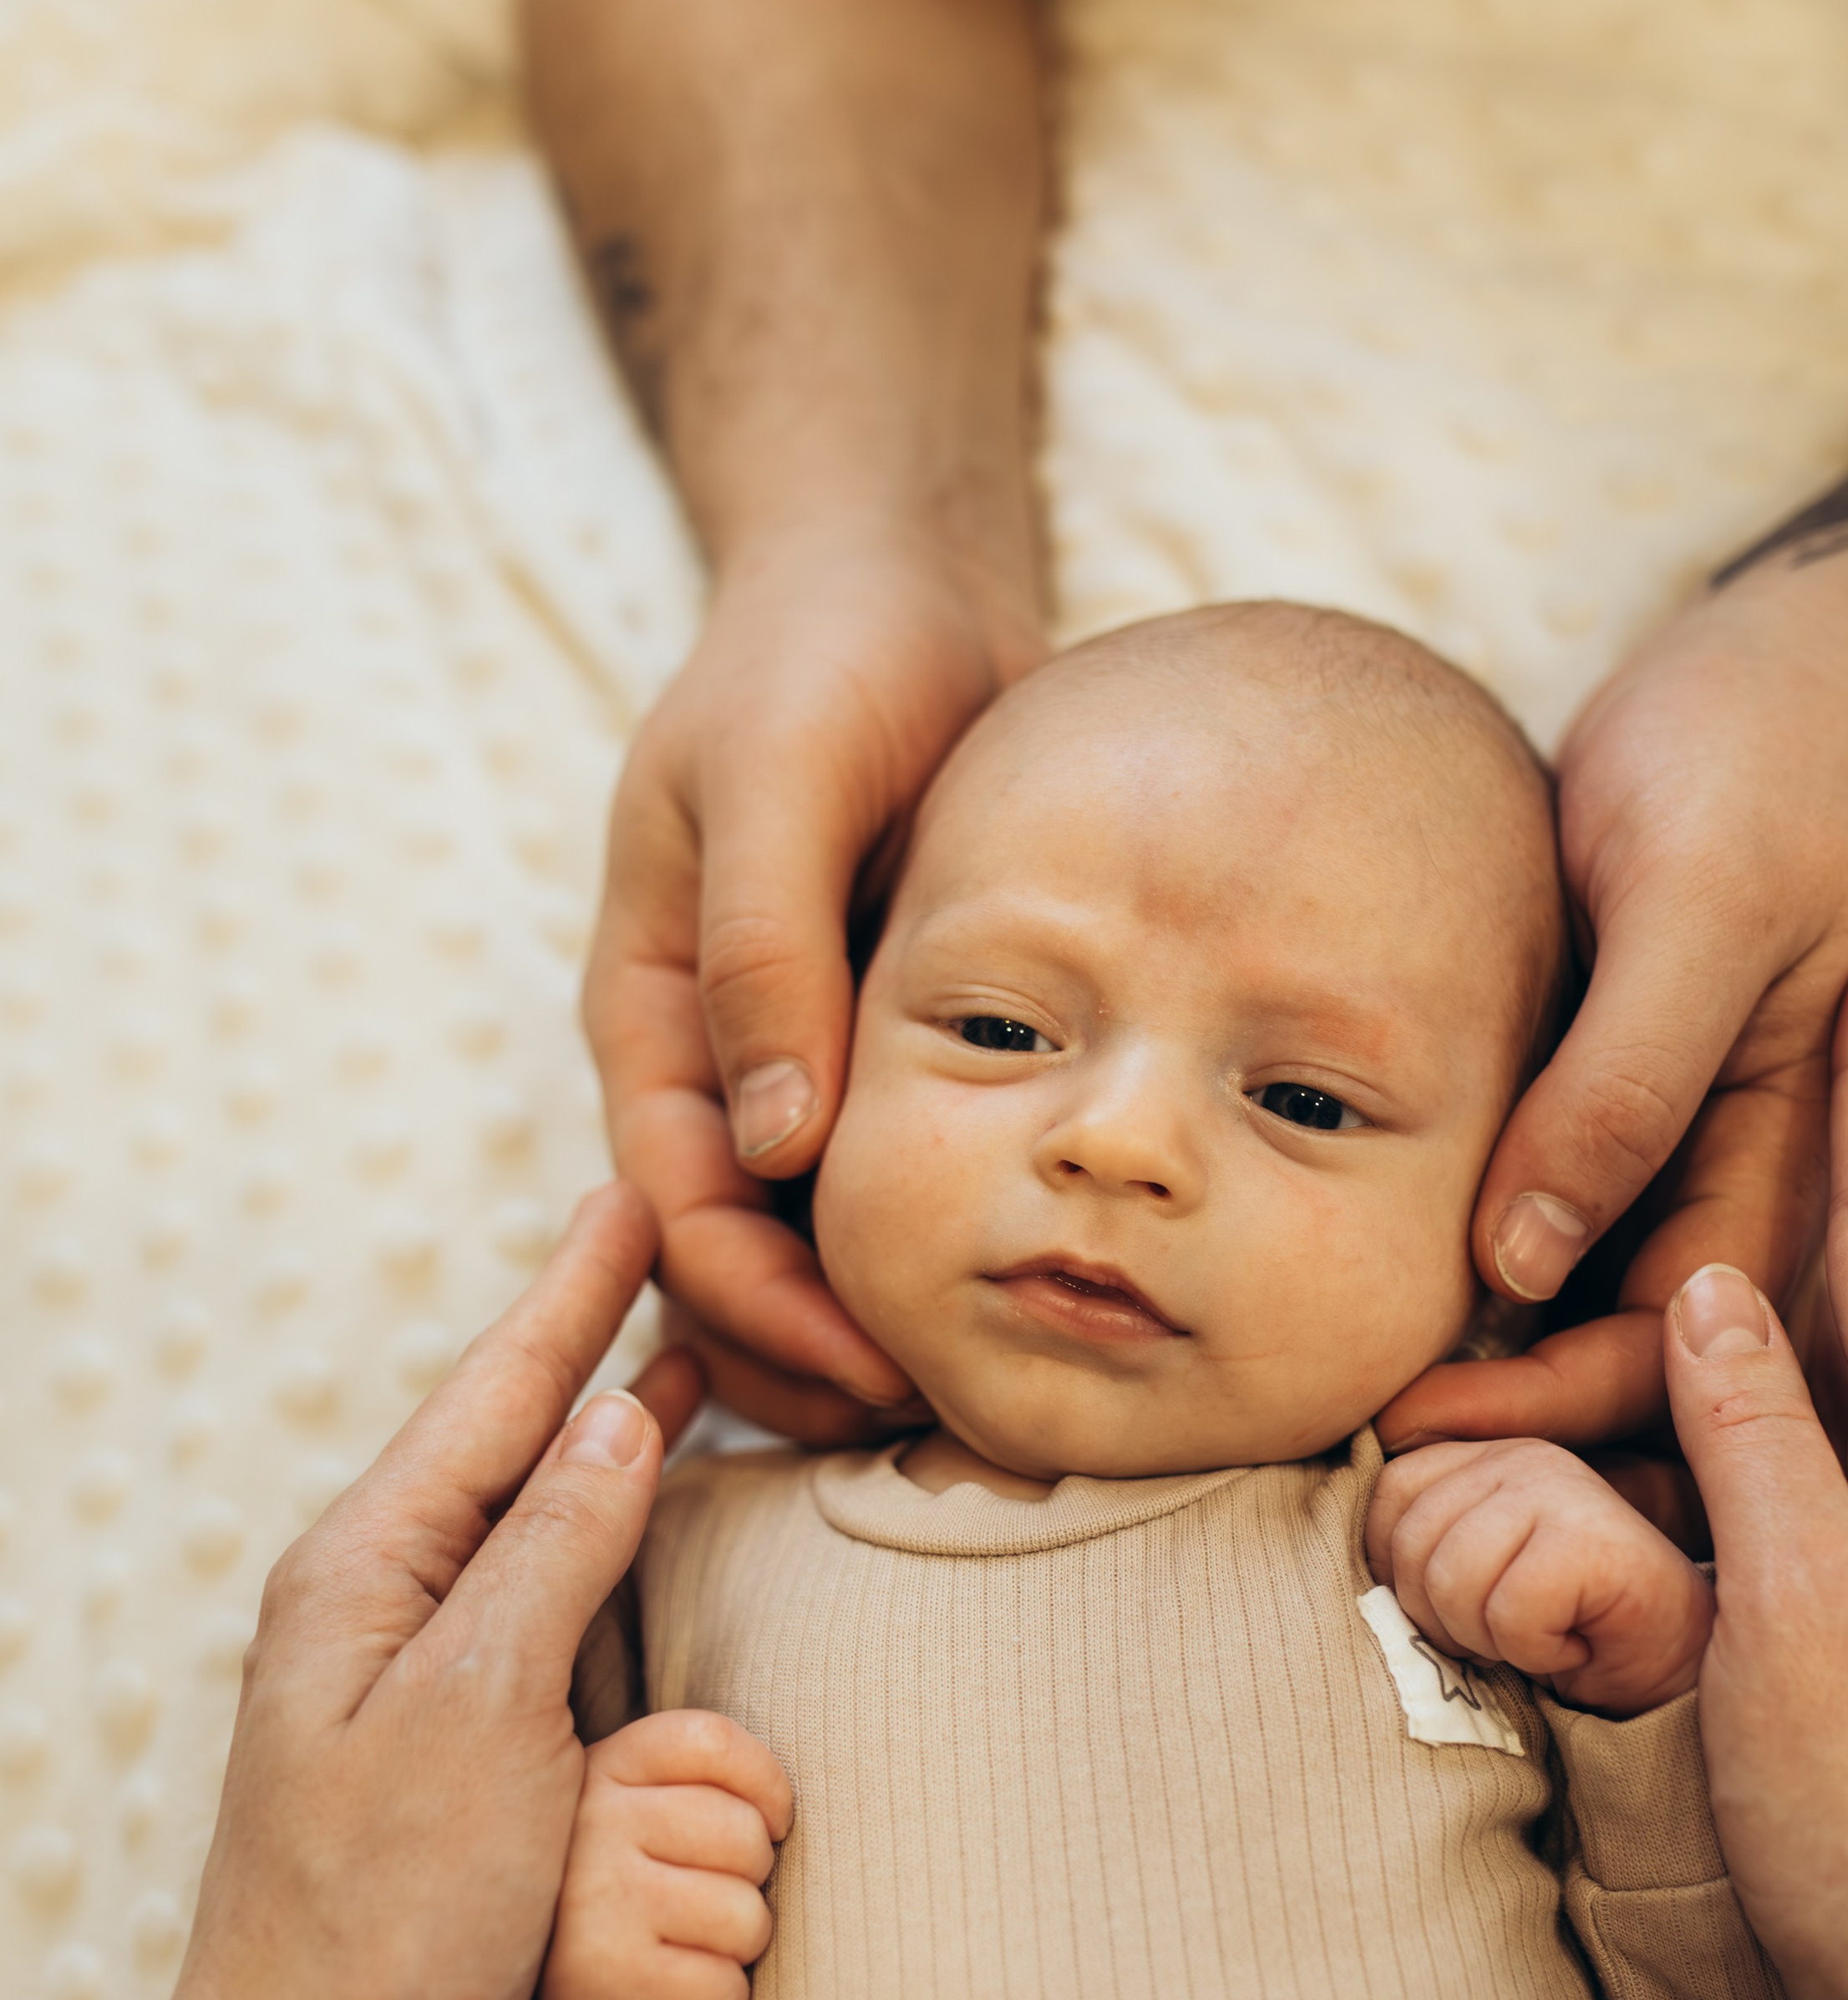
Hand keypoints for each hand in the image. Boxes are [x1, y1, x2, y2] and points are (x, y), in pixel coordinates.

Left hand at [0, 1183, 703, 1999]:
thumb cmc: (385, 1926)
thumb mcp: (480, 1717)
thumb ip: (547, 1559)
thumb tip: (613, 1422)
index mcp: (362, 1577)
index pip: (492, 1401)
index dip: (571, 1297)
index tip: (629, 1195)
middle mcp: (369, 1613)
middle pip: (496, 1444)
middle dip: (581, 1344)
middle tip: (658, 1250)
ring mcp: (396, 1685)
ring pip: (514, 1523)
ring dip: (590, 1440)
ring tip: (664, 1363)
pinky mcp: (432, 1757)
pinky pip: (525, 1607)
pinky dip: (588, 1545)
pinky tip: (624, 1536)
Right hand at [539, 1711, 790, 1999]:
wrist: (534, 1986)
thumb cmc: (617, 1879)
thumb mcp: (633, 1802)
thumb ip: (698, 1778)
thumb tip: (781, 1816)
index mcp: (604, 1768)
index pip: (712, 1743)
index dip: (766, 1784)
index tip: (767, 1822)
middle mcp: (593, 1827)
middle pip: (743, 1834)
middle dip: (752, 1876)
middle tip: (708, 1897)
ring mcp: (600, 1905)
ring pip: (745, 1917)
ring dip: (739, 1943)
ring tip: (689, 1944)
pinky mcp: (614, 1980)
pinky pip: (725, 1990)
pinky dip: (720, 1999)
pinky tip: (675, 1990)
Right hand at [587, 516, 1044, 1437]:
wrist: (903, 578)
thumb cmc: (821, 657)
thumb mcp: (778, 777)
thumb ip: (765, 947)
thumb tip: (772, 1145)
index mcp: (651, 1013)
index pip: (675, 1209)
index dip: (757, 1304)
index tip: (868, 1365)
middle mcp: (720, 1062)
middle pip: (737, 1262)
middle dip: (817, 1357)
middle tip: (947, 1421)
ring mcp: (807, 1061)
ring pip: (822, 1244)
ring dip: (886, 1327)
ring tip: (998, 1396)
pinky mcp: (899, 1047)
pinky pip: (911, 1179)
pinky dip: (954, 1248)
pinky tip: (1044, 1294)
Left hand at [1366, 1436, 1714, 1715]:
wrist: (1667, 1684)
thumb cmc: (1560, 1638)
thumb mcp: (1467, 1578)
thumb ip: (1416, 1539)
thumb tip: (1349, 1542)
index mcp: (1486, 1452)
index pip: (1386, 1497)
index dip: (1407, 1573)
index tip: (1472, 1604)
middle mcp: (1526, 1453)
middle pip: (1409, 1543)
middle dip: (1447, 1615)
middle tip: (1512, 1628)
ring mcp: (1565, 1487)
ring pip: (1450, 1579)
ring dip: (1490, 1637)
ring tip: (1543, 1633)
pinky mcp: (1596, 1538)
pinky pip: (1507, 1610)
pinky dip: (1533, 1650)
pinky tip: (1575, 1642)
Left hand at [1379, 562, 1847, 1453]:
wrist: (1774, 670)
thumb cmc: (1747, 758)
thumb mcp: (1694, 903)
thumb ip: (1623, 1084)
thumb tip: (1524, 1267)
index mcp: (1803, 1149)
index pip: (1680, 1334)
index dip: (1553, 1398)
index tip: (1414, 1422)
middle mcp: (1746, 1171)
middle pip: (1636, 1353)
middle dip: (1517, 1416)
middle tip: (1368, 1445)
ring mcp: (1683, 1142)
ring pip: (1587, 1302)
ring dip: (1491, 1359)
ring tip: (1357, 1391)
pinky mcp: (1619, 1103)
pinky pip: (1552, 1217)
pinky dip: (1479, 1264)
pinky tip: (1381, 1281)